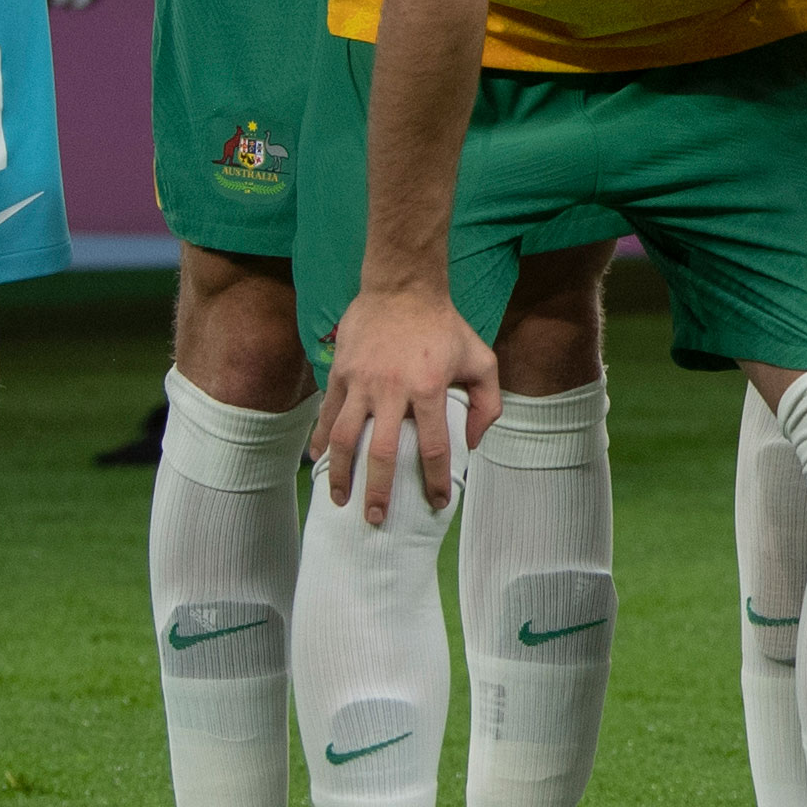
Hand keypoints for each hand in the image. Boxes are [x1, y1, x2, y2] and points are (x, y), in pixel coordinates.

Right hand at [317, 285, 494, 519]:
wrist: (402, 288)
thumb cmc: (445, 327)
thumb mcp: (482, 359)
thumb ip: (487, 404)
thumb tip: (472, 444)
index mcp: (431, 388)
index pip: (434, 447)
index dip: (436, 480)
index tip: (438, 504)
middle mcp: (393, 389)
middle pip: (383, 453)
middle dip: (380, 491)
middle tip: (377, 518)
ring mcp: (361, 381)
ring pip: (346, 438)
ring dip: (341, 474)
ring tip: (341, 500)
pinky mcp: (340, 373)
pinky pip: (328, 414)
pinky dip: (321, 440)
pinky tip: (318, 461)